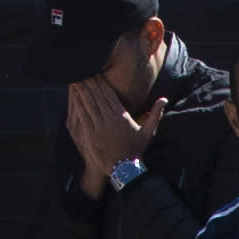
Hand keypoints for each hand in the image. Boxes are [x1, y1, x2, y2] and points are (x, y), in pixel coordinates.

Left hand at [65, 72, 164, 196]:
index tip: (96, 72)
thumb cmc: (136, 150)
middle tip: (83, 69)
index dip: (101, 82)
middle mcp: (110, 119)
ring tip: (76, 78)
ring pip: (88, 102)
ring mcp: (99, 126)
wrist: (125, 169)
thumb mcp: (149, 131)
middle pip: (97, 95)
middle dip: (89, 81)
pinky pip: (83, 115)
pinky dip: (78, 103)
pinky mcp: (90, 134)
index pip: (109, 94)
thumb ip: (155, 113)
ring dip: (82, 89)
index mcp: (122, 116)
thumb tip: (164, 99)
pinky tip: (74, 95)